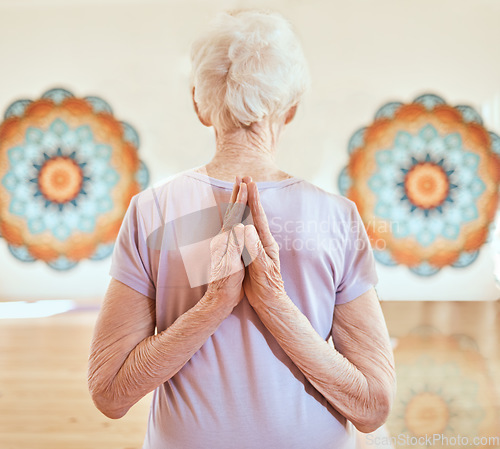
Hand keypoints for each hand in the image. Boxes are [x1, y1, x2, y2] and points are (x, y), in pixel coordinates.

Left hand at [206, 177, 246, 308]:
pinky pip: (233, 224)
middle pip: (231, 210)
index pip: (235, 214)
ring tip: (239, 188)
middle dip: (236, 193)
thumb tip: (240, 227)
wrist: (219, 297)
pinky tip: (238, 213)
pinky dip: (236, 213)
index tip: (246, 184)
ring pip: (231, 216)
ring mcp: (224, 242)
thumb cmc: (227, 283)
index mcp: (226, 240)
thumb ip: (235, 245)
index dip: (241, 199)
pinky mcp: (227, 248)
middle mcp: (223, 238)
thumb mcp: (232, 265)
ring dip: (236, 201)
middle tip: (240, 176)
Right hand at [242, 178, 286, 309]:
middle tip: (245, 176)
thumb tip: (246, 229)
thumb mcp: (261, 268)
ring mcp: (256, 245)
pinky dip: (240, 217)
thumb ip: (254, 250)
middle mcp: (260, 240)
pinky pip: (243, 229)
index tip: (249, 182)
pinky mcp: (250, 251)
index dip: (252, 199)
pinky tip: (238, 213)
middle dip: (249, 194)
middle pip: (253, 212)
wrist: (268, 300)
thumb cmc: (266, 286)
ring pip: (249, 218)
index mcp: (264, 242)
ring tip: (242, 188)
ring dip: (245, 202)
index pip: (257, 216)